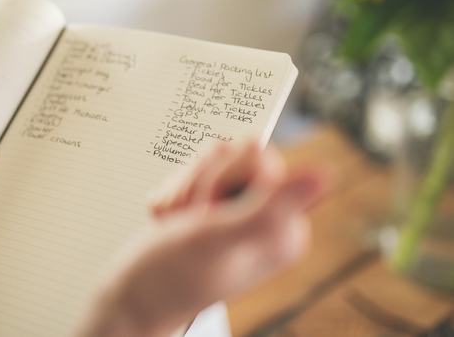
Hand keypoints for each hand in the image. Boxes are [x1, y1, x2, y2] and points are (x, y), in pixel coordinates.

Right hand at [75, 141, 327, 336]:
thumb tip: (325, 175)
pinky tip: (171, 224)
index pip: (261, 158)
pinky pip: (189, 172)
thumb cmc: (167, 279)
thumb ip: (269, 208)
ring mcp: (236, 213)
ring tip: (180, 225)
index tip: (211, 212)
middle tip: (193, 222)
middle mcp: (266, 220)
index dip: (225, 177)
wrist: (128, 297)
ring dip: (182, 191)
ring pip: (209, 162)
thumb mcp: (216, 239)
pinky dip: (171, 197)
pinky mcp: (212, 208)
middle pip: (233, 156)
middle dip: (200, 183)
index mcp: (283, 228)